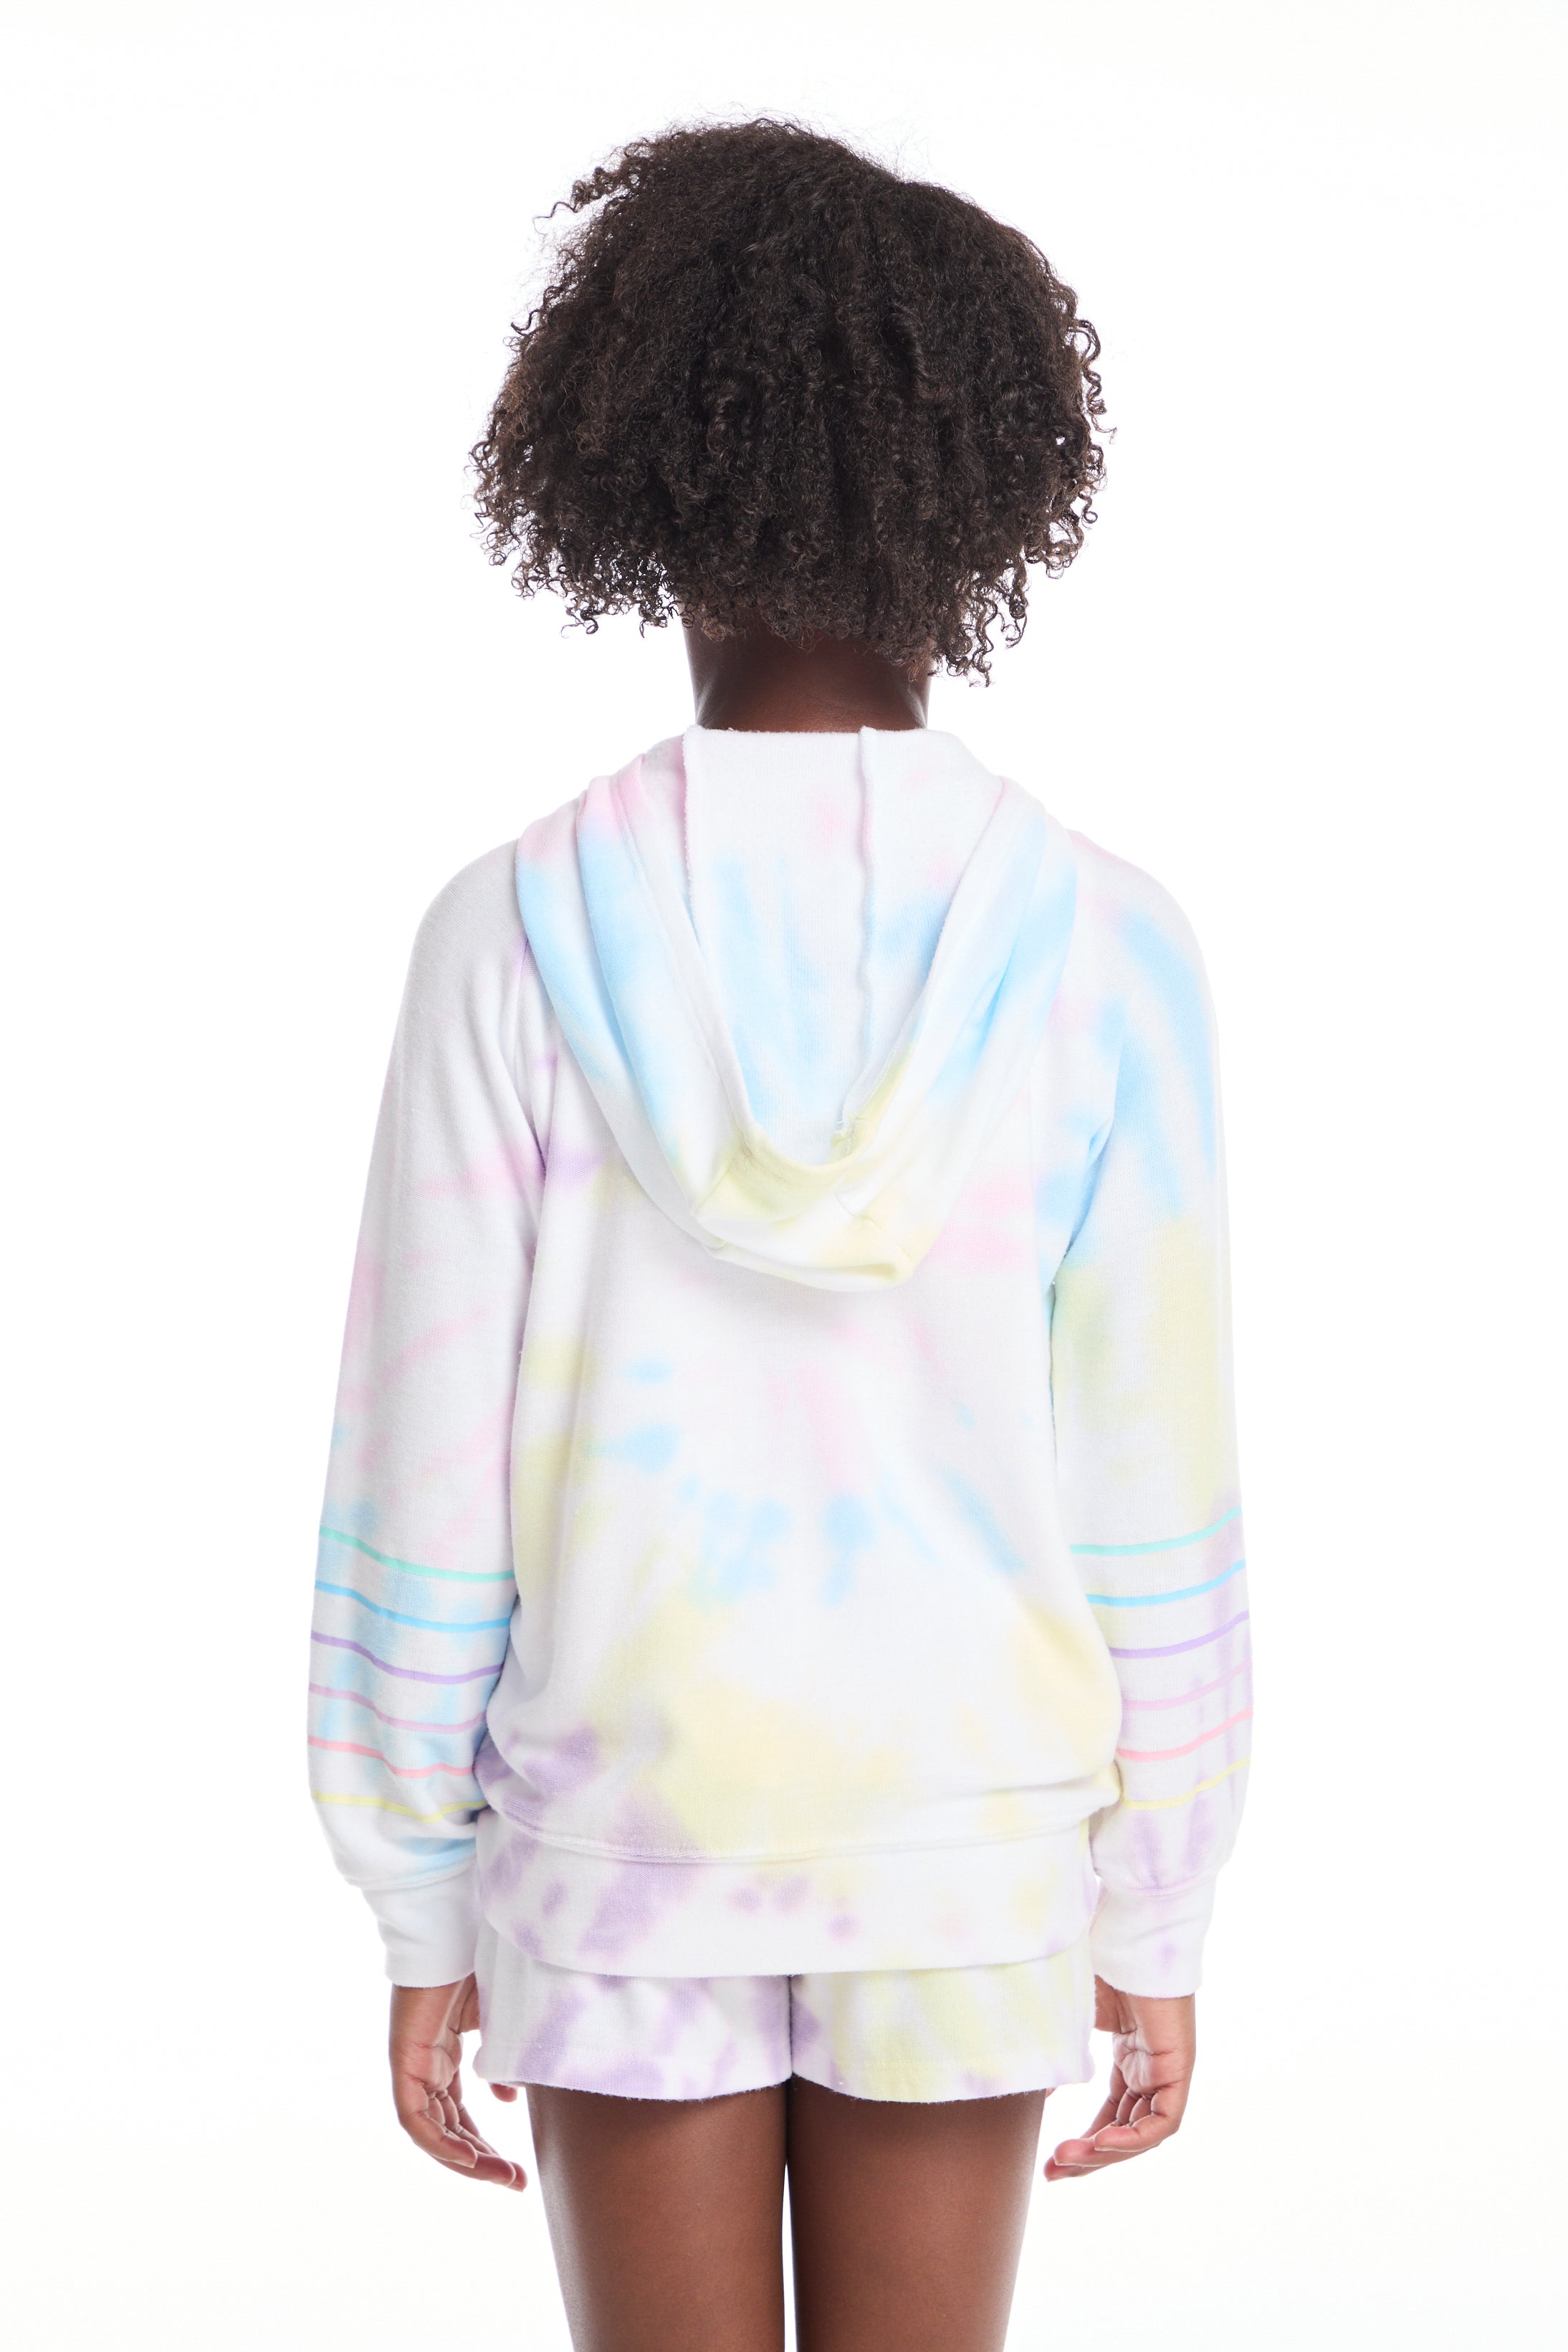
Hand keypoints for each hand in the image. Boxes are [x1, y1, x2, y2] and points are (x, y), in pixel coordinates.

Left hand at [388, 1976, 526, 2188]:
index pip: (458, 2117)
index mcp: (444, 2059)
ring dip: (466, 2160)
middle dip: (481, 2161)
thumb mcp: (496, 2021)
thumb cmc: (475, 1966)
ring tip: (503, 2176)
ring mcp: (412, 2068)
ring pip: (433, 2132)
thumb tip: (509, 2098)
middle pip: (448, 2131)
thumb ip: (501, 2061)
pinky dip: (439, 2142)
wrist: (453, 1932)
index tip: (517, 2169)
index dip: (484, 2146)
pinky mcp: (403, 2063)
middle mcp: (426, 2069)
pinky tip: (468, 2158)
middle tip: (515, 2182)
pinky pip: (415, 2119)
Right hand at [1045, 1977, 1194, 2180]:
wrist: (1124, 1934)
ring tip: (1066, 2159)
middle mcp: (1150, 2070)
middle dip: (1090, 2158)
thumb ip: (1060, 2059)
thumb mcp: (1071, 2021)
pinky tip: (1101, 2143)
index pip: (1112, 2116)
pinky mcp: (1179, 2067)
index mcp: (1130, 2058)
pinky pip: (1162, 2122)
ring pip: (1142, 2134)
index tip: (1050, 2163)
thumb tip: (1037, 2093)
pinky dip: (1134, 2139)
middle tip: (1053, 2173)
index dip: (1084, 2143)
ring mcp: (1166, 2070)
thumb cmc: (1097, 1963)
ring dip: (1105, 2152)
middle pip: (1125, 2132)